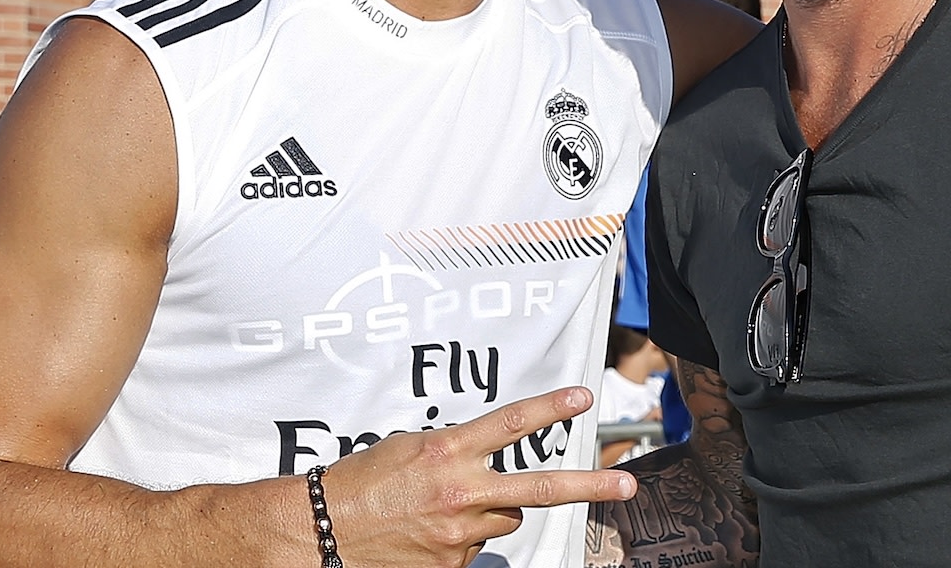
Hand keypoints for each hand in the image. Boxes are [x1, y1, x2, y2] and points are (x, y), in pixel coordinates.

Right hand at [322, 387, 633, 566]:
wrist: (322, 530)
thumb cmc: (362, 482)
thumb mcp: (407, 446)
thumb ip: (453, 448)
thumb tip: (481, 454)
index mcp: (448, 451)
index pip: (511, 423)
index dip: (551, 408)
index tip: (583, 399)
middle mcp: (461, 492)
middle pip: (541, 488)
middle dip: (590, 485)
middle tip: (628, 483)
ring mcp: (459, 534)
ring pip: (506, 520)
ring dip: (492, 512)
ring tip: (447, 509)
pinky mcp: (452, 566)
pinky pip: (476, 549)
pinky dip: (461, 540)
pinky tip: (428, 535)